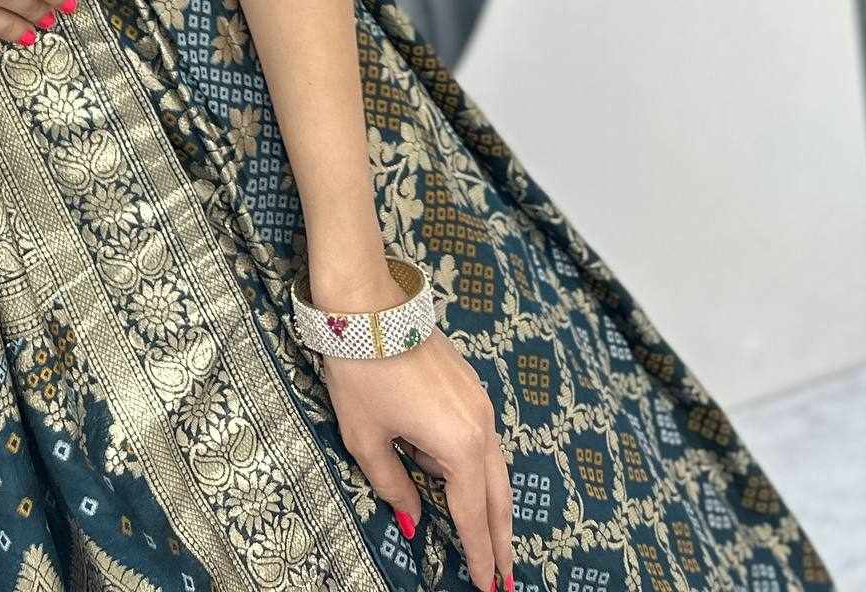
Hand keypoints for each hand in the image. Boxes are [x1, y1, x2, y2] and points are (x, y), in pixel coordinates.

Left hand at [322, 308, 512, 591]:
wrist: (367, 303)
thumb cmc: (361, 372)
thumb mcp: (367, 439)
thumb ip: (394, 486)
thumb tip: (413, 522)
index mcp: (459, 446)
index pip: (473, 515)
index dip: (479, 554)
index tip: (490, 587)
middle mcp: (480, 426)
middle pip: (497, 497)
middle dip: (500, 540)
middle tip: (505, 579)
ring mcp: (480, 402)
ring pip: (492, 467)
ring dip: (490, 505)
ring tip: (488, 541)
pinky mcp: (470, 386)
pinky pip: (479, 439)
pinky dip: (472, 468)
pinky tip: (449, 476)